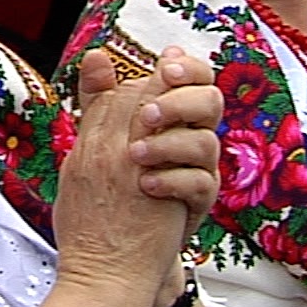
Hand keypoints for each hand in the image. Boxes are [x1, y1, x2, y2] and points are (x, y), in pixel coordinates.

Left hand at [53, 48, 221, 290]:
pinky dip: (172, 180)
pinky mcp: (199, 201)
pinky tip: (146, 185)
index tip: (164, 67)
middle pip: (211, 101)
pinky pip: (201, 182)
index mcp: (173, 115)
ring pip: (206, 141)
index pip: (195, 78)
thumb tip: (95, 55)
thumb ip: (101, 97)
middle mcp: (192, 137)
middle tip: (149, 116)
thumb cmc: (114, 186)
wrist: (117, 250)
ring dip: (168, 143)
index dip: (187, 68)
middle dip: (181, 101)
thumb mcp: (103, 137)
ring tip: (134, 155)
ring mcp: (199, 169)